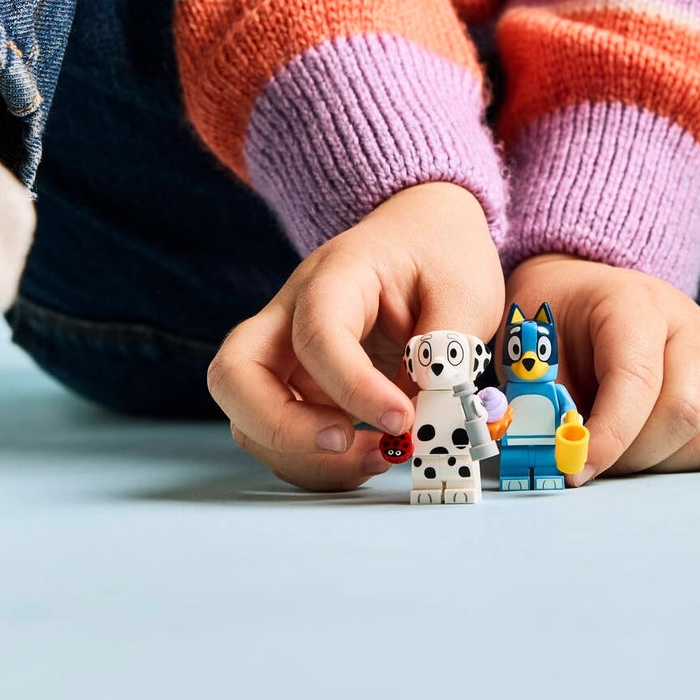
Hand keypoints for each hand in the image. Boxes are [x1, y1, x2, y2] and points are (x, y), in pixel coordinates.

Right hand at [208, 183, 503, 490]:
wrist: (424, 235)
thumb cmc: (439, 256)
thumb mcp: (465, 292)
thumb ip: (449, 356)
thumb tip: (433, 419)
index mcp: (334, 275)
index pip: (315, 333)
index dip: (351, 387)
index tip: (401, 419)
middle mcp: (290, 315)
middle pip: (234, 375)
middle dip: (280, 427)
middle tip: (346, 442)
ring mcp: (286, 356)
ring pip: (249, 419)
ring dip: (306, 458)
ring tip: (382, 457)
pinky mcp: (298, 391)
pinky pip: (284, 439)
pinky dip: (320, 465)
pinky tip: (372, 456)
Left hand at [504, 253, 699, 483]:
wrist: (588, 300)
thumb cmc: (558, 325)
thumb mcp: (532, 349)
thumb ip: (544, 402)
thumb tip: (557, 458)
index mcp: (636, 303)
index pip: (638, 377)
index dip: (609, 433)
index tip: (574, 468)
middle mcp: (692, 330)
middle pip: (684, 411)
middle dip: (630, 453)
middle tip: (587, 457)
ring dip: (651, 462)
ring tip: (611, 448)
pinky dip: (670, 462)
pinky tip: (637, 446)